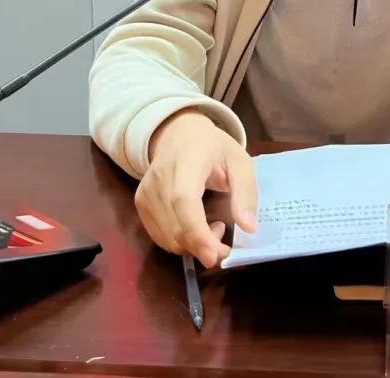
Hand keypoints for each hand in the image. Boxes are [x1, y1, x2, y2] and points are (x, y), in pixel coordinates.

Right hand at [136, 109, 256, 267]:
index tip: (215, 256)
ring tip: (212, 226)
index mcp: (187, 162)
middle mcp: (159, 178)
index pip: (184, 202)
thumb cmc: (213, 147)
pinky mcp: (140, 204)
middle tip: (224, 235)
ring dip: (193, 245)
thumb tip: (249, 228)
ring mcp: (145, 193)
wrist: (177, 133)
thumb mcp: (240, 161)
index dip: (198, 234)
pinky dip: (180, 242)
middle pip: (175, 227)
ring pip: (166, 237)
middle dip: (203, 246)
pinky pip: (159, 236)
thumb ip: (245, 193)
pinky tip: (194, 226)